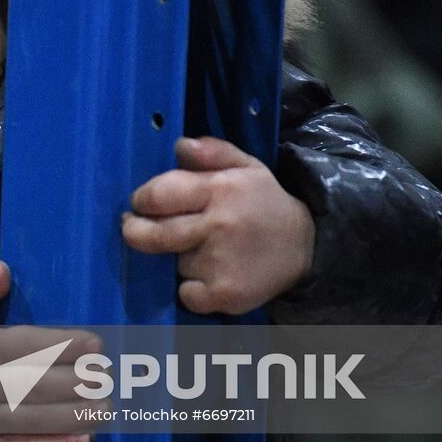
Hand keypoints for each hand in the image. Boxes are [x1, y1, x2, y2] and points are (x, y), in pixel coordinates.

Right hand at [0, 260, 99, 441]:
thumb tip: (0, 267)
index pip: (28, 346)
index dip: (64, 346)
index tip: (96, 345)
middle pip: (38, 383)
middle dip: (77, 380)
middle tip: (107, 376)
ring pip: (37, 418)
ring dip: (75, 414)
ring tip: (105, 406)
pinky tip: (85, 438)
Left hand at [121, 136, 314, 315]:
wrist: (306, 247)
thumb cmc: (263, 203)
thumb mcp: (246, 166)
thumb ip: (211, 151)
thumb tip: (179, 146)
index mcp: (219, 189)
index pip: (159, 194)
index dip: (142, 199)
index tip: (142, 203)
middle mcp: (218, 226)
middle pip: (152, 235)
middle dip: (135, 231)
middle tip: (136, 228)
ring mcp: (220, 263)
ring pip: (172, 262)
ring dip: (176, 257)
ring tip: (201, 248)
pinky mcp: (224, 295)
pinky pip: (186, 293)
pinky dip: (191, 288)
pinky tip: (209, 275)